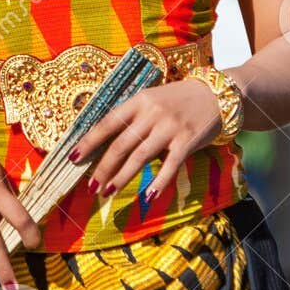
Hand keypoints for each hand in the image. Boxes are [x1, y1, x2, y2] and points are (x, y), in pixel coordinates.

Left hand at [71, 78, 222, 202]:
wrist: (216, 94)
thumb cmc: (178, 99)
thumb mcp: (151, 99)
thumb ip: (133, 118)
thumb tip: (107, 144)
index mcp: (138, 101)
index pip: (107, 123)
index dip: (89, 141)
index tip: (73, 157)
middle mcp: (152, 113)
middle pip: (121, 144)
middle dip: (103, 167)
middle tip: (91, 186)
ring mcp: (170, 127)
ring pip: (140, 156)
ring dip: (122, 177)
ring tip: (107, 191)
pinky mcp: (187, 140)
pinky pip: (170, 165)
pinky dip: (159, 181)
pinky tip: (148, 195)